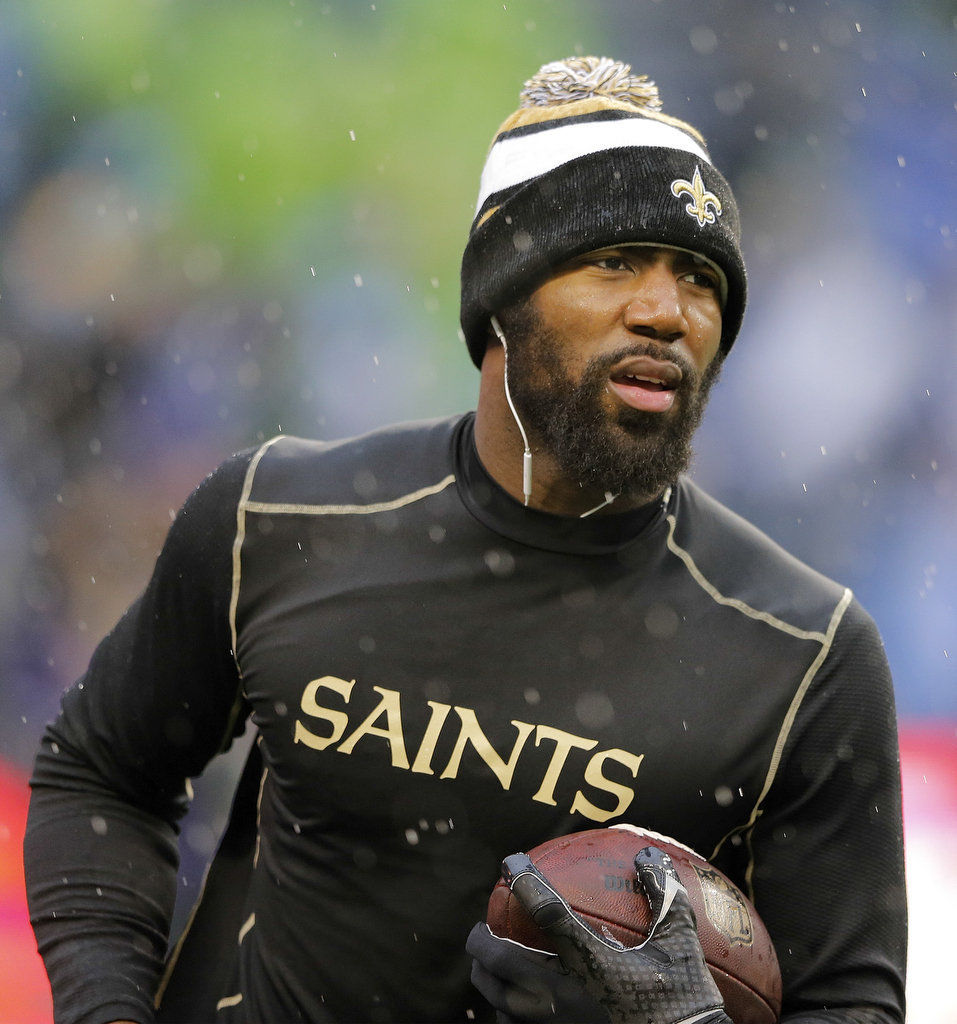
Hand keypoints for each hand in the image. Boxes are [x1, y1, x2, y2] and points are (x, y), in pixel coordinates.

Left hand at [471, 845, 730, 1023]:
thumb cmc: (685, 1002)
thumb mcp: (680, 945)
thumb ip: (664, 897)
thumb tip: (650, 854)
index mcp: (591, 962)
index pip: (546, 911)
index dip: (524, 882)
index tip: (510, 864)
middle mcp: (564, 995)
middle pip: (502, 962)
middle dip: (482, 943)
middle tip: (480, 931)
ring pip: (501, 1004)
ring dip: (489, 983)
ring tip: (486, 970)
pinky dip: (507, 1017)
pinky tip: (512, 1012)